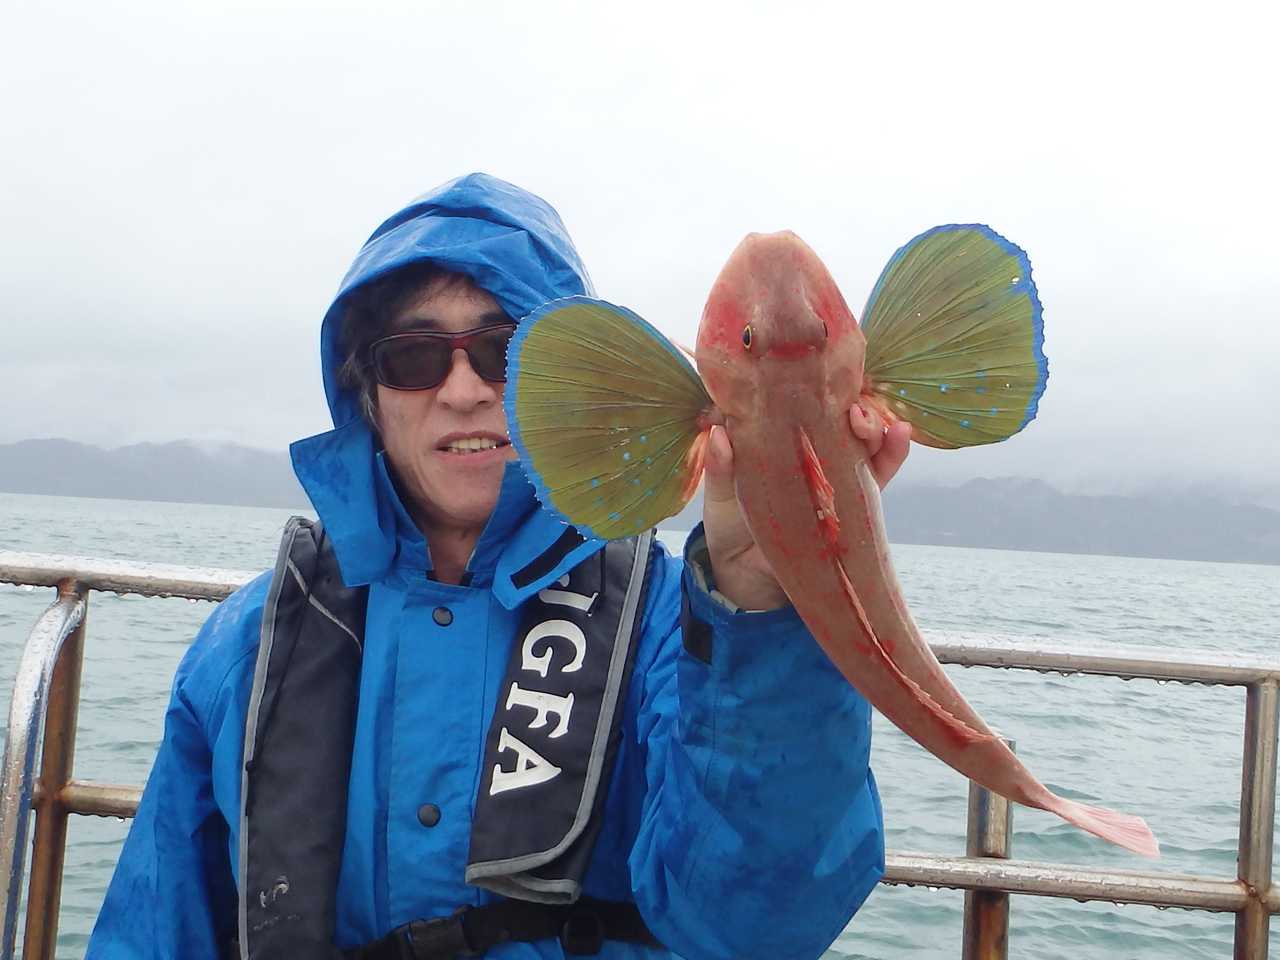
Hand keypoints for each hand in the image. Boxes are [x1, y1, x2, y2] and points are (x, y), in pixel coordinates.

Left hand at [701, 402, 910, 611]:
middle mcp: (813, 452)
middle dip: (851, 406)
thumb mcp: (719, 493)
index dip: (817, 387)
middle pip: (841, 419)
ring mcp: (835, 476)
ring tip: (869, 420)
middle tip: (850, 408)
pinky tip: (900, 435)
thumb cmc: (729, 524)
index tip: (819, 376)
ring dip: (875, 426)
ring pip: (865, 443)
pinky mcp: (852, 504)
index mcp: (780, 441)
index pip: (805, 405)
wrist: (742, 575)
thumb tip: (721, 434)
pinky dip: (892, 455)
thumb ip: (722, 466)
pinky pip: (877, 477)